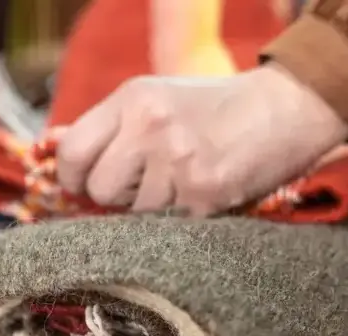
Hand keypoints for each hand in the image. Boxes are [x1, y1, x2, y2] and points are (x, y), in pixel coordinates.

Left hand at [55, 64, 347, 214]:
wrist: (288, 107)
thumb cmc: (217, 108)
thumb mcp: (157, 97)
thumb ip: (110, 126)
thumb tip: (59, 154)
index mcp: (132, 99)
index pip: (72, 154)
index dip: (75, 178)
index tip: (87, 184)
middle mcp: (149, 127)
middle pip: (99, 190)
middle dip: (116, 196)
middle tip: (146, 183)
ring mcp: (177, 161)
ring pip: (134, 214)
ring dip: (152, 209)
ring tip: (182, 182)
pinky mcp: (203, 194)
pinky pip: (168, 226)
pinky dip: (180, 220)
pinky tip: (200, 194)